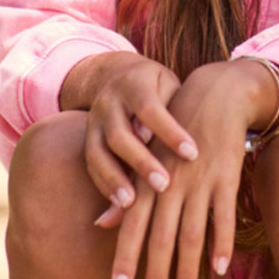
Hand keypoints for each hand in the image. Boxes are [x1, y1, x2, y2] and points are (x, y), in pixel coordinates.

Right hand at [62, 52, 199, 211]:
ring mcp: (94, 121)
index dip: (170, 132)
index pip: (150, 108)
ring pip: (98, 152)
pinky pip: (91, 164)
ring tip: (131, 203)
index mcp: (134, 84)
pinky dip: (104, 184)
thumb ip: (170, 110)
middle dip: (141, 162)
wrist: (117, 75)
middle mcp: (109, 102)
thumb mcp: (168, 86)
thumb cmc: (157, 86)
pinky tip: (120, 203)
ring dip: (114, 180)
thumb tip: (160, 142)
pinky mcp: (86, 139)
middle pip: (120, 134)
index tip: (192, 154)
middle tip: (164, 185)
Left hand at [108, 59, 274, 278]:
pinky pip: (224, 216)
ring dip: (189, 268)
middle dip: (156, 272)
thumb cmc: (177, 128)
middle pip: (161, 235)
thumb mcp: (150, 155)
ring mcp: (201, 179)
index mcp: (149, 177)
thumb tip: (100, 225)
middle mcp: (172, 181)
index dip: (126, 258)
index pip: (132, 224)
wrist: (216, 93)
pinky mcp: (227, 174)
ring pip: (192, 232)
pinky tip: (220, 268)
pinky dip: (222, 243)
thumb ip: (128, 192)